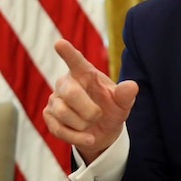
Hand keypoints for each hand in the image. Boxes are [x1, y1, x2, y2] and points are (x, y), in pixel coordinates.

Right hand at [43, 39, 138, 163]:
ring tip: (91, 124)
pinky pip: (58, 129)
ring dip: (83, 124)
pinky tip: (89, 138)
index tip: (59, 43)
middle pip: (70, 93)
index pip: (75, 61)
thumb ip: (126, 94)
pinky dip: (77, 137)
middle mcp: (66, 82)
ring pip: (63, 113)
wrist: (103, 132)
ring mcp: (55, 99)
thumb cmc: (111, 109)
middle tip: (98, 115)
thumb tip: (132, 86)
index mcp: (84, 73)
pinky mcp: (49, 116)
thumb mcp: (123, 103)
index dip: (67, 52)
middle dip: (88, 109)